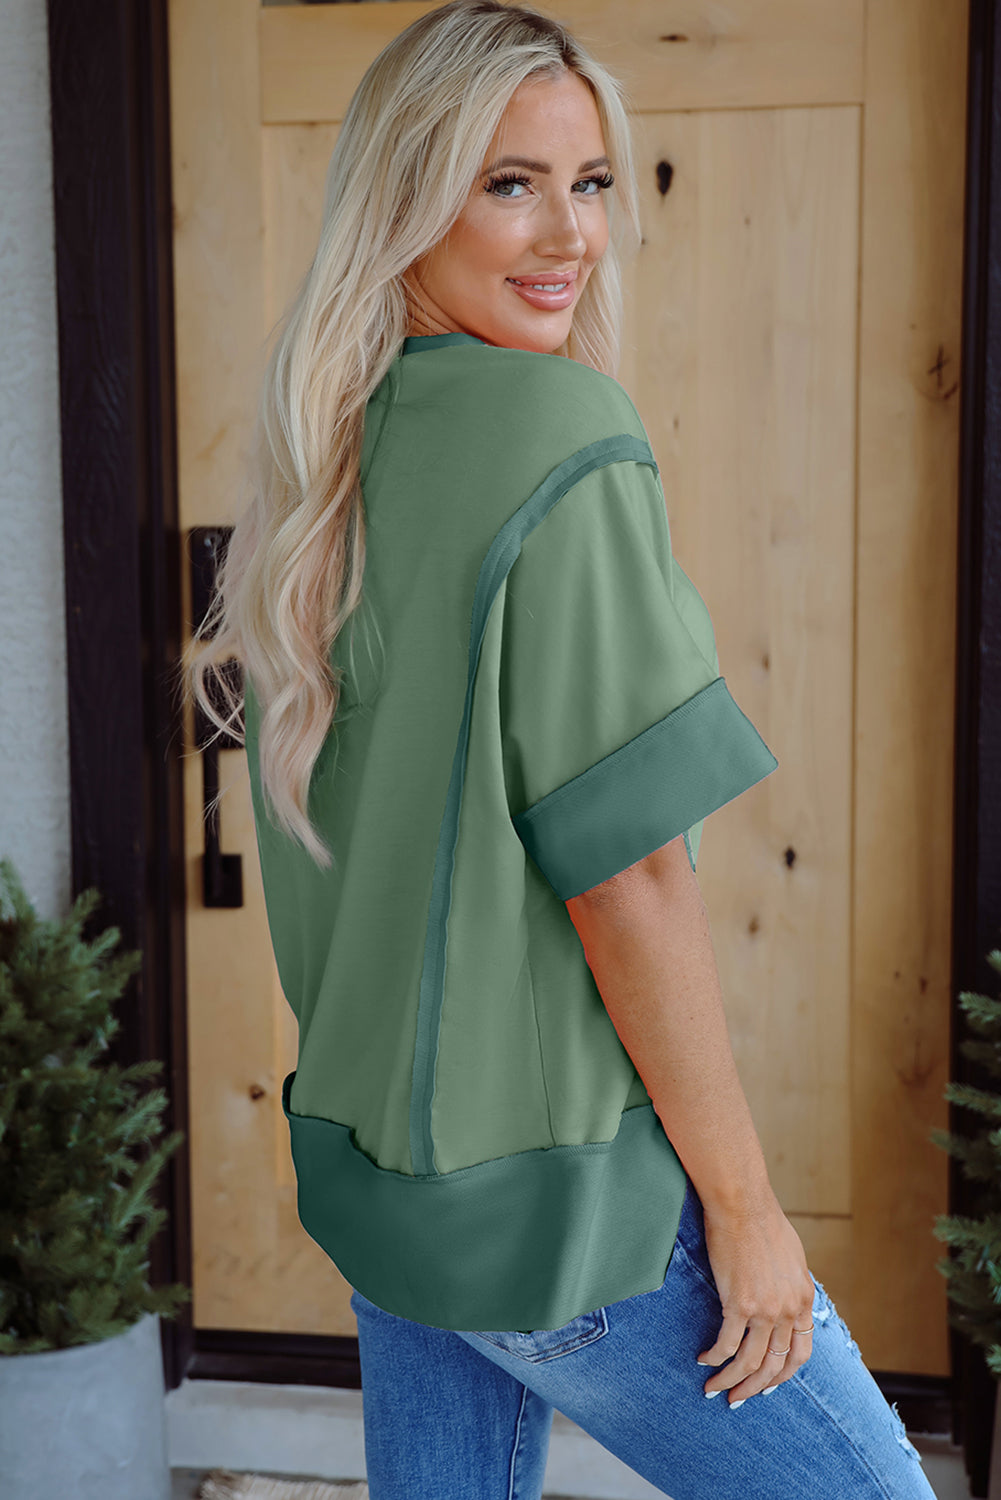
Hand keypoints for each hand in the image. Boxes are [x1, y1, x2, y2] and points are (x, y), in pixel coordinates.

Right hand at [696, 1185, 815, 1405]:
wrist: (742, 1203)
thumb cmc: (762, 1221)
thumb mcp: (792, 1257)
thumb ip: (791, 1286)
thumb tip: (786, 1300)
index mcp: (803, 1299)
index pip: (801, 1353)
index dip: (783, 1375)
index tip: (767, 1384)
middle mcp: (788, 1310)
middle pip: (775, 1366)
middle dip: (755, 1388)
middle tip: (737, 1398)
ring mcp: (765, 1309)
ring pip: (750, 1362)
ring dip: (731, 1381)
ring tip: (713, 1388)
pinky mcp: (738, 1303)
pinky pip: (726, 1344)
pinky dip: (714, 1358)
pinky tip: (703, 1359)